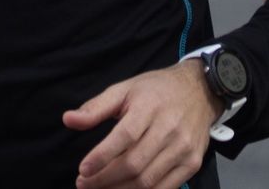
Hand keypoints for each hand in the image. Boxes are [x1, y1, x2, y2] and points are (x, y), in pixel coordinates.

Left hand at [64, 61, 220, 188]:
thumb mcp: (125, 89)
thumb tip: (68, 120)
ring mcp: (183, 148)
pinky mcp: (193, 163)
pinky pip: (165, 188)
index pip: (124, 136)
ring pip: (148, 180)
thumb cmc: (156, 90)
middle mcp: (170, 128)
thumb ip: (96, 108)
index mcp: (149, 106)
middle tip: (84, 183)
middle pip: (134, 164)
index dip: (102, 156)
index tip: (83, 170)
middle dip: (105, 179)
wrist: (200, 91)